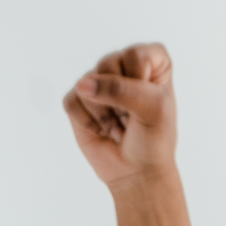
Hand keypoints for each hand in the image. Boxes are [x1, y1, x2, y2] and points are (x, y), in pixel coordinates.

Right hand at [62, 43, 176, 188]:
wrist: (136, 170)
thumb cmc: (154, 136)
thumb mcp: (152, 108)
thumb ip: (121, 90)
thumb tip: (83, 83)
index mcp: (151, 59)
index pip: (135, 55)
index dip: (139, 82)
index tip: (150, 101)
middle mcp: (124, 64)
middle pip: (107, 64)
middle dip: (119, 100)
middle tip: (133, 118)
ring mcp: (100, 81)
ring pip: (87, 83)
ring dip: (104, 113)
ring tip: (119, 125)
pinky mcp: (79, 100)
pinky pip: (72, 101)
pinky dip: (87, 121)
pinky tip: (102, 130)